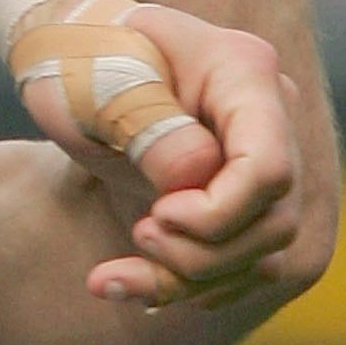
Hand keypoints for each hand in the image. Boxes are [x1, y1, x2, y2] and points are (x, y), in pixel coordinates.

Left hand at [53, 2, 303, 311]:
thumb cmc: (77, 58)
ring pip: (261, 255)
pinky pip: (234, 265)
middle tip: (138, 234)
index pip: (268, 168)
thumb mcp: (93, 79)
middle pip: (274, 222)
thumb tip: (195, 175)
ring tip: (113, 274)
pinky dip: (181, 286)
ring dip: (188, 280)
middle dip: (202, 253)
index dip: (218, 211)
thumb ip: (144, 118)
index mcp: (242, 70)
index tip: (156, 213)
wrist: (71, 59)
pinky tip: (123, 283)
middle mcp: (268, 117)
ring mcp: (258, 162)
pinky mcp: (239, 201)